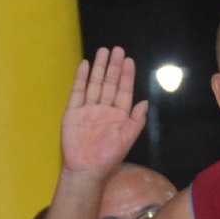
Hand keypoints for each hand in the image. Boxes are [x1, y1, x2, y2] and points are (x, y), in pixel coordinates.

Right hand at [60, 46, 149, 174]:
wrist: (86, 169)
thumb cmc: (108, 157)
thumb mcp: (127, 139)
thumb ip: (137, 121)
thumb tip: (145, 103)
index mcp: (119, 115)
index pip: (124, 90)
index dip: (127, 75)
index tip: (129, 60)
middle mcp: (104, 109)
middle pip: (110, 83)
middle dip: (114, 66)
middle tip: (117, 49)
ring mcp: (89, 109)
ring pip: (95, 83)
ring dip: (99, 67)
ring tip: (103, 51)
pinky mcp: (74, 112)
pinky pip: (78, 91)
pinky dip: (81, 78)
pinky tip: (85, 65)